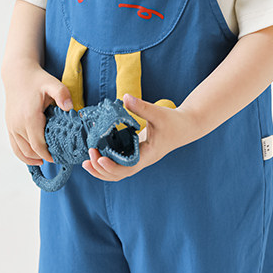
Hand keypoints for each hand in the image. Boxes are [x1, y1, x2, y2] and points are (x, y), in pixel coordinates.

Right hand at [3, 61, 74, 165]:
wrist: (17, 75)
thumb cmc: (37, 80)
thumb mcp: (53, 84)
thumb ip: (62, 94)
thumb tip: (70, 108)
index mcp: (29, 117)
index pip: (38, 145)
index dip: (49, 154)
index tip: (60, 156)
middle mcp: (18, 125)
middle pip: (31, 151)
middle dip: (44, 157)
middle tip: (58, 158)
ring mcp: (11, 127)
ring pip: (21, 151)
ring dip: (34, 158)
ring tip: (47, 160)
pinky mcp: (9, 126)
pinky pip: (14, 147)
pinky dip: (23, 155)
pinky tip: (34, 158)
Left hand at [82, 95, 199, 181]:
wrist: (185, 127)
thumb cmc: (173, 121)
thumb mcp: (158, 113)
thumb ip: (141, 107)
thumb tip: (126, 97)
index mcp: (148, 155)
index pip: (128, 168)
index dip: (112, 166)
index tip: (99, 158)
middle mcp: (142, 160)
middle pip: (119, 175)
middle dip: (101, 170)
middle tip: (88, 157)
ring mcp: (138, 159)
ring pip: (118, 172)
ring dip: (102, 170)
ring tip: (86, 162)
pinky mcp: (136, 153)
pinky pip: (119, 163)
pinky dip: (107, 162)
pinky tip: (96, 154)